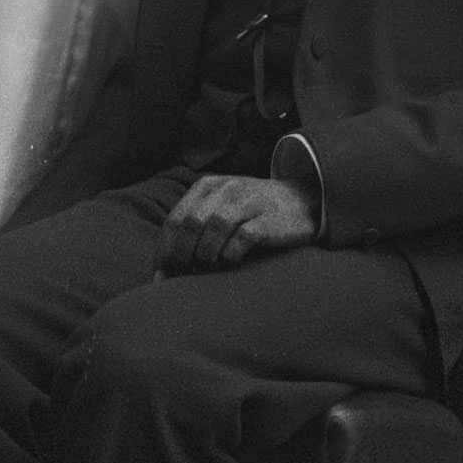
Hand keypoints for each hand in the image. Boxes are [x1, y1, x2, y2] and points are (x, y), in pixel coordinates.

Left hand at [156, 174, 319, 273]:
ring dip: (206, 254)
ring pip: (214, 226)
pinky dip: (230, 254)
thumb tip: (159, 276)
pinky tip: (230, 263)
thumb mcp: (220, 210)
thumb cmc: (252, 214)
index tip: (165, 276)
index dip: (166, 251)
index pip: (175, 220)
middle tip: (187, 275)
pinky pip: (242, 237)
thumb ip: (192, 233)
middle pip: (191, 223)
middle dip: (183, 255)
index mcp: (207, 186)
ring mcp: (249, 201)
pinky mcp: (269, 218)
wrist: (302, 201)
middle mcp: (226, 189)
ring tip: (208, 268)